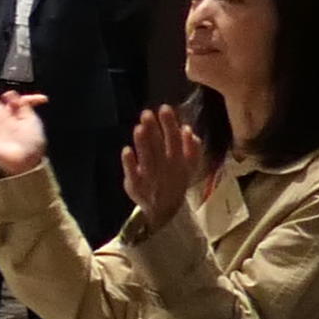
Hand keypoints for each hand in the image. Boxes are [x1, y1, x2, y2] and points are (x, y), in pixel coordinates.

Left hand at [119, 101, 206, 223]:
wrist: (165, 210)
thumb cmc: (175, 180)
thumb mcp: (189, 167)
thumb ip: (192, 148)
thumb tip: (188, 129)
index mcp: (179, 162)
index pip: (175, 140)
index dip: (170, 124)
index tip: (164, 108)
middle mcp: (164, 168)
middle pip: (159, 147)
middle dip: (154, 130)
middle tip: (146, 113)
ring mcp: (149, 177)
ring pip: (146, 158)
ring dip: (143, 143)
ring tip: (138, 128)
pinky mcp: (135, 185)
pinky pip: (132, 174)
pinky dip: (129, 163)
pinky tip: (126, 150)